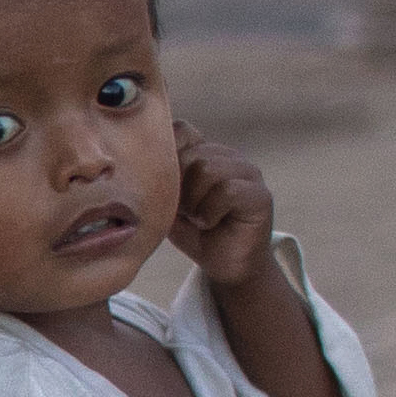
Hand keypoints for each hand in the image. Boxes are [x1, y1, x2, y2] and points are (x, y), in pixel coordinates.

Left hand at [165, 123, 276, 291]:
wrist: (225, 266)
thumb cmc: (195, 233)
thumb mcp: (168, 202)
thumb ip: (158, 178)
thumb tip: (134, 159)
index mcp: (206, 153)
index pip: (182, 130)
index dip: (167, 155)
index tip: (164, 187)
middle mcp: (229, 157)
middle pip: (192, 154)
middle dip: (180, 188)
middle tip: (187, 212)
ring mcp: (248, 173)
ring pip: (207, 169)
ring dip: (194, 201)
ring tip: (199, 218)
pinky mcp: (260, 195)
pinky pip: (227, 191)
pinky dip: (210, 212)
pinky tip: (211, 224)